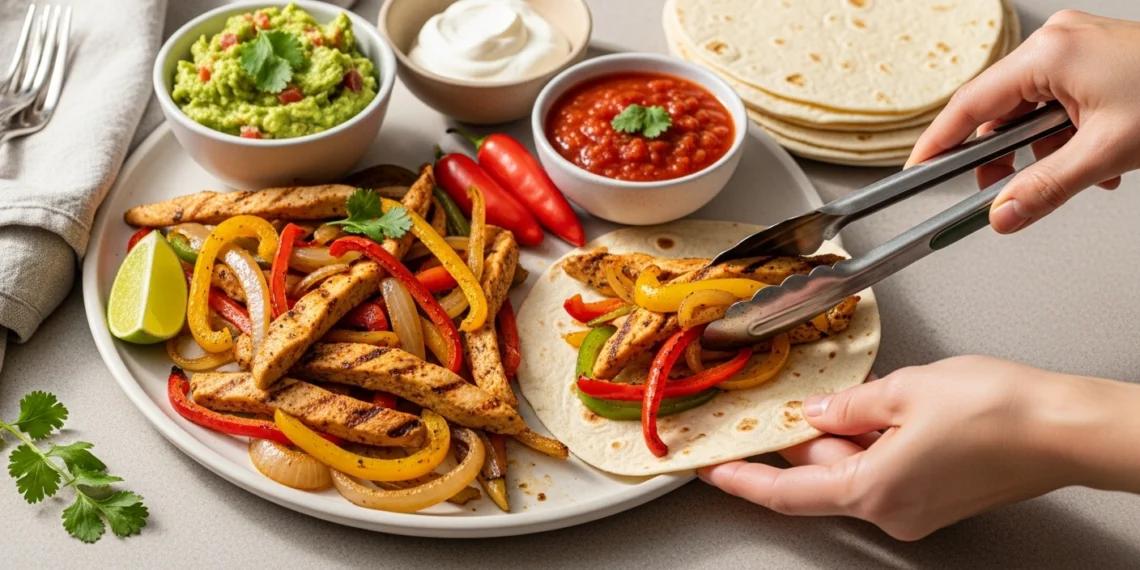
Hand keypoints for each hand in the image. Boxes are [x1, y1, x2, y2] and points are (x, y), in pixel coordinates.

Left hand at [699, 355, 1139, 539]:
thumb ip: (848, 404)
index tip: (714, 471)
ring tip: (839, 393)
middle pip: (822, 478)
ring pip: (854, 471)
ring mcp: (918, 509)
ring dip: (839, 436)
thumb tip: (817, 411)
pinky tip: (875, 408)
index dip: (744, 480)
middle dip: (800, 440)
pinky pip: (884, 470)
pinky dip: (870, 441)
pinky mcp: (938, 498)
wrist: (1065, 429)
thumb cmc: (998, 410)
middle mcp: (893, 510)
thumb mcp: (903, 390)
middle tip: (779, 406)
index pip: (788, 492)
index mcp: (873, 489)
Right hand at [907, 11, 1139, 233]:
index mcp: (1048, 55)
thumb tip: (1002, 215)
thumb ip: (1045, 189)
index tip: (918, 171)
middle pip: (999, 109)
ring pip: (1031, 110)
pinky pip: (1058, 102)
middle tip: (1002, 194)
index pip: (969, 105)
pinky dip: (1066, 136)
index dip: (939, 143)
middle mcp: (1057, 43)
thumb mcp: (1107, 153)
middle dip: (1002, 157)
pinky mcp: (1095, 58)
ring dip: (1042, 150)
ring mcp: (1077, 47)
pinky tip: (1093, 159)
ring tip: (1072, 176)